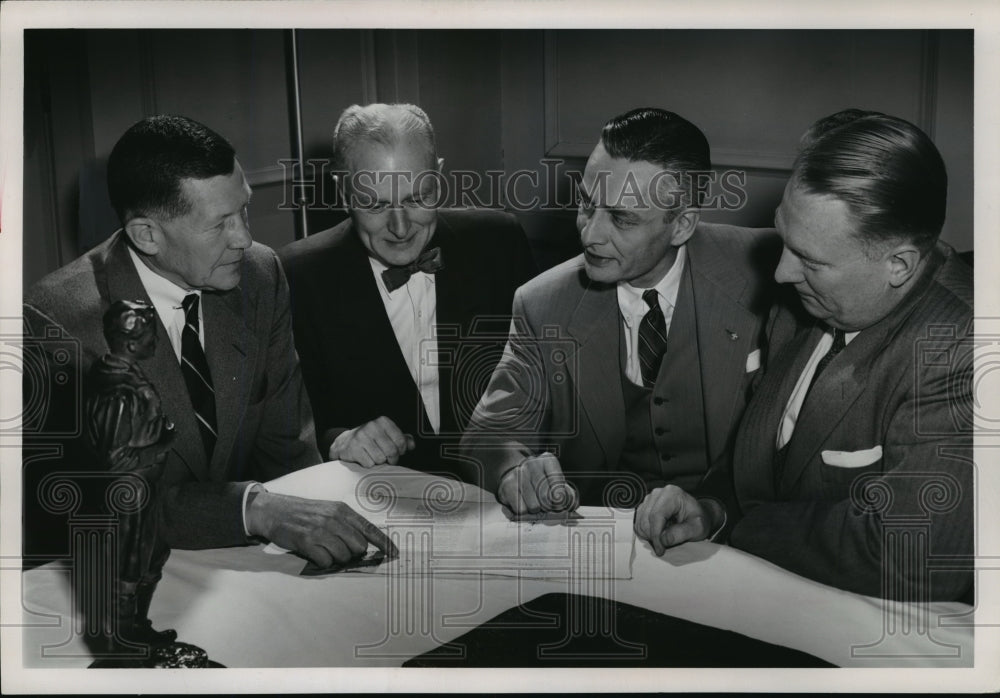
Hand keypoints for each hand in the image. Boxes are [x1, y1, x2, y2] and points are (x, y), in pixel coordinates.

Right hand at [246, 491, 396, 566]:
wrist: (274, 511)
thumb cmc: (304, 513)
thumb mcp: (328, 510)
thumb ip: (346, 524)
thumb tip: (364, 545)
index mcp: (342, 510)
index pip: (369, 528)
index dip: (384, 543)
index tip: (395, 553)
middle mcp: (334, 519)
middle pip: (358, 547)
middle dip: (352, 553)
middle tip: (338, 549)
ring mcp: (321, 530)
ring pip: (343, 556)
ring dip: (336, 558)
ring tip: (324, 549)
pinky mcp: (307, 542)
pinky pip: (326, 561)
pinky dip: (323, 562)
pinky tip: (315, 553)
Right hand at [329, 416, 415, 466]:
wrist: (346, 442)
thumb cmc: (371, 440)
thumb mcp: (387, 436)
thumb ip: (402, 439)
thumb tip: (411, 444)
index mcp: (383, 422)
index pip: (401, 441)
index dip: (401, 451)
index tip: (397, 452)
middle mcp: (372, 426)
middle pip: (391, 451)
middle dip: (391, 459)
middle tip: (387, 459)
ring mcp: (361, 436)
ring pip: (380, 459)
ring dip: (378, 462)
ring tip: (373, 456)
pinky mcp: (353, 448)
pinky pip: (369, 463)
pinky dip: (368, 464)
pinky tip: (364, 458)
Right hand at [497, 452, 577, 514]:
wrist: (514, 475)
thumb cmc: (539, 482)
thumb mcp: (556, 484)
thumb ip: (568, 496)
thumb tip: (572, 509)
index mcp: (548, 460)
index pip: (558, 484)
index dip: (561, 499)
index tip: (559, 505)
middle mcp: (532, 464)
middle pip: (546, 497)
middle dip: (549, 507)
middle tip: (547, 506)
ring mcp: (518, 473)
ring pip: (534, 506)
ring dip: (536, 510)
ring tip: (534, 503)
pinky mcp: (507, 485)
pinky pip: (521, 510)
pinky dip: (524, 512)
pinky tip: (523, 503)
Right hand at [633, 485, 719, 554]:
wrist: (697, 515)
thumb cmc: (699, 520)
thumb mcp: (697, 528)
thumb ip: (681, 533)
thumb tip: (663, 540)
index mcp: (672, 494)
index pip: (656, 516)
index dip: (656, 535)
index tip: (660, 550)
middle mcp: (658, 493)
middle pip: (646, 519)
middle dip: (653, 537)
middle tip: (665, 546)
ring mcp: (650, 499)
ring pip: (640, 522)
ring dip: (649, 535)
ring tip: (665, 538)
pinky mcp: (645, 506)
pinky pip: (639, 523)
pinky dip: (646, 532)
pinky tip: (659, 534)